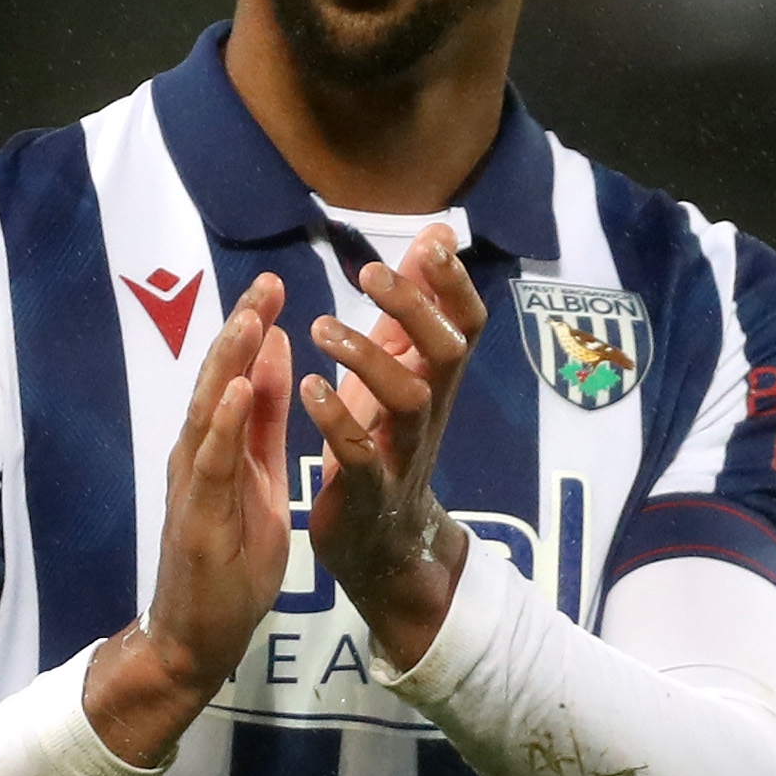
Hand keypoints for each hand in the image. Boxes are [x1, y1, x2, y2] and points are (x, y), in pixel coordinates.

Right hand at [83, 275, 289, 765]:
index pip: (236, 376)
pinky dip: (225, 424)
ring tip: (251, 319)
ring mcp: (193, 484)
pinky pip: (212, 463)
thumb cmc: (228, 562)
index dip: (252, 329)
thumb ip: (265, 421)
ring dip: (229, 364)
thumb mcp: (260, 479)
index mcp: (218, 446)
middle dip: (240, 330)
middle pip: (218, 381)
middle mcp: (197, 455)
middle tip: (266, 283)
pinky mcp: (197, 516)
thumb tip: (274, 354)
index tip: (274, 284)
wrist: (195, 637)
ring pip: (208, 412)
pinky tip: (241, 390)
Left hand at [301, 228, 483, 667]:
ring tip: (322, 328)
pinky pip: (362, 454)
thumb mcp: (402, 367)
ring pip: (408, 400)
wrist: (383, 542)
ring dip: (368, 358)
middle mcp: (430, 411)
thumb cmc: (385, 439)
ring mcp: (403, 451)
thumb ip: (416, 304)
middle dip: (414, 308)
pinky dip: (336, 419)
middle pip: (446, 353)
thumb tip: (437, 233)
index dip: (454, 284)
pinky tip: (309, 388)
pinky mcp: (370, 490)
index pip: (466, 323)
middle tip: (367, 272)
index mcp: (436, 378)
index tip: (430, 244)